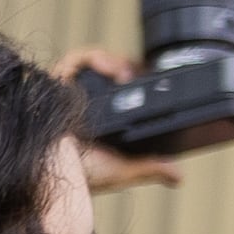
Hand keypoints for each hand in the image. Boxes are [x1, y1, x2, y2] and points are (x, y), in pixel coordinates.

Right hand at [51, 50, 182, 192]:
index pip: (118, 87)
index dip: (134, 76)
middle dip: (126, 66)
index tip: (151, 77)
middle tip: (140, 74)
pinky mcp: (58, 84)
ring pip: (93, 60)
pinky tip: (113, 70)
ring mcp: (70, 92)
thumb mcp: (122, 170)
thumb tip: (178, 175)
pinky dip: (96, 58)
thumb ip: (150, 167)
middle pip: (106, 70)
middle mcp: (83, 103)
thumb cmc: (77, 174)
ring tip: (127, 73)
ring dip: (113, 60)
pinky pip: (76, 60)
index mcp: (99, 119)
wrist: (56, 172)